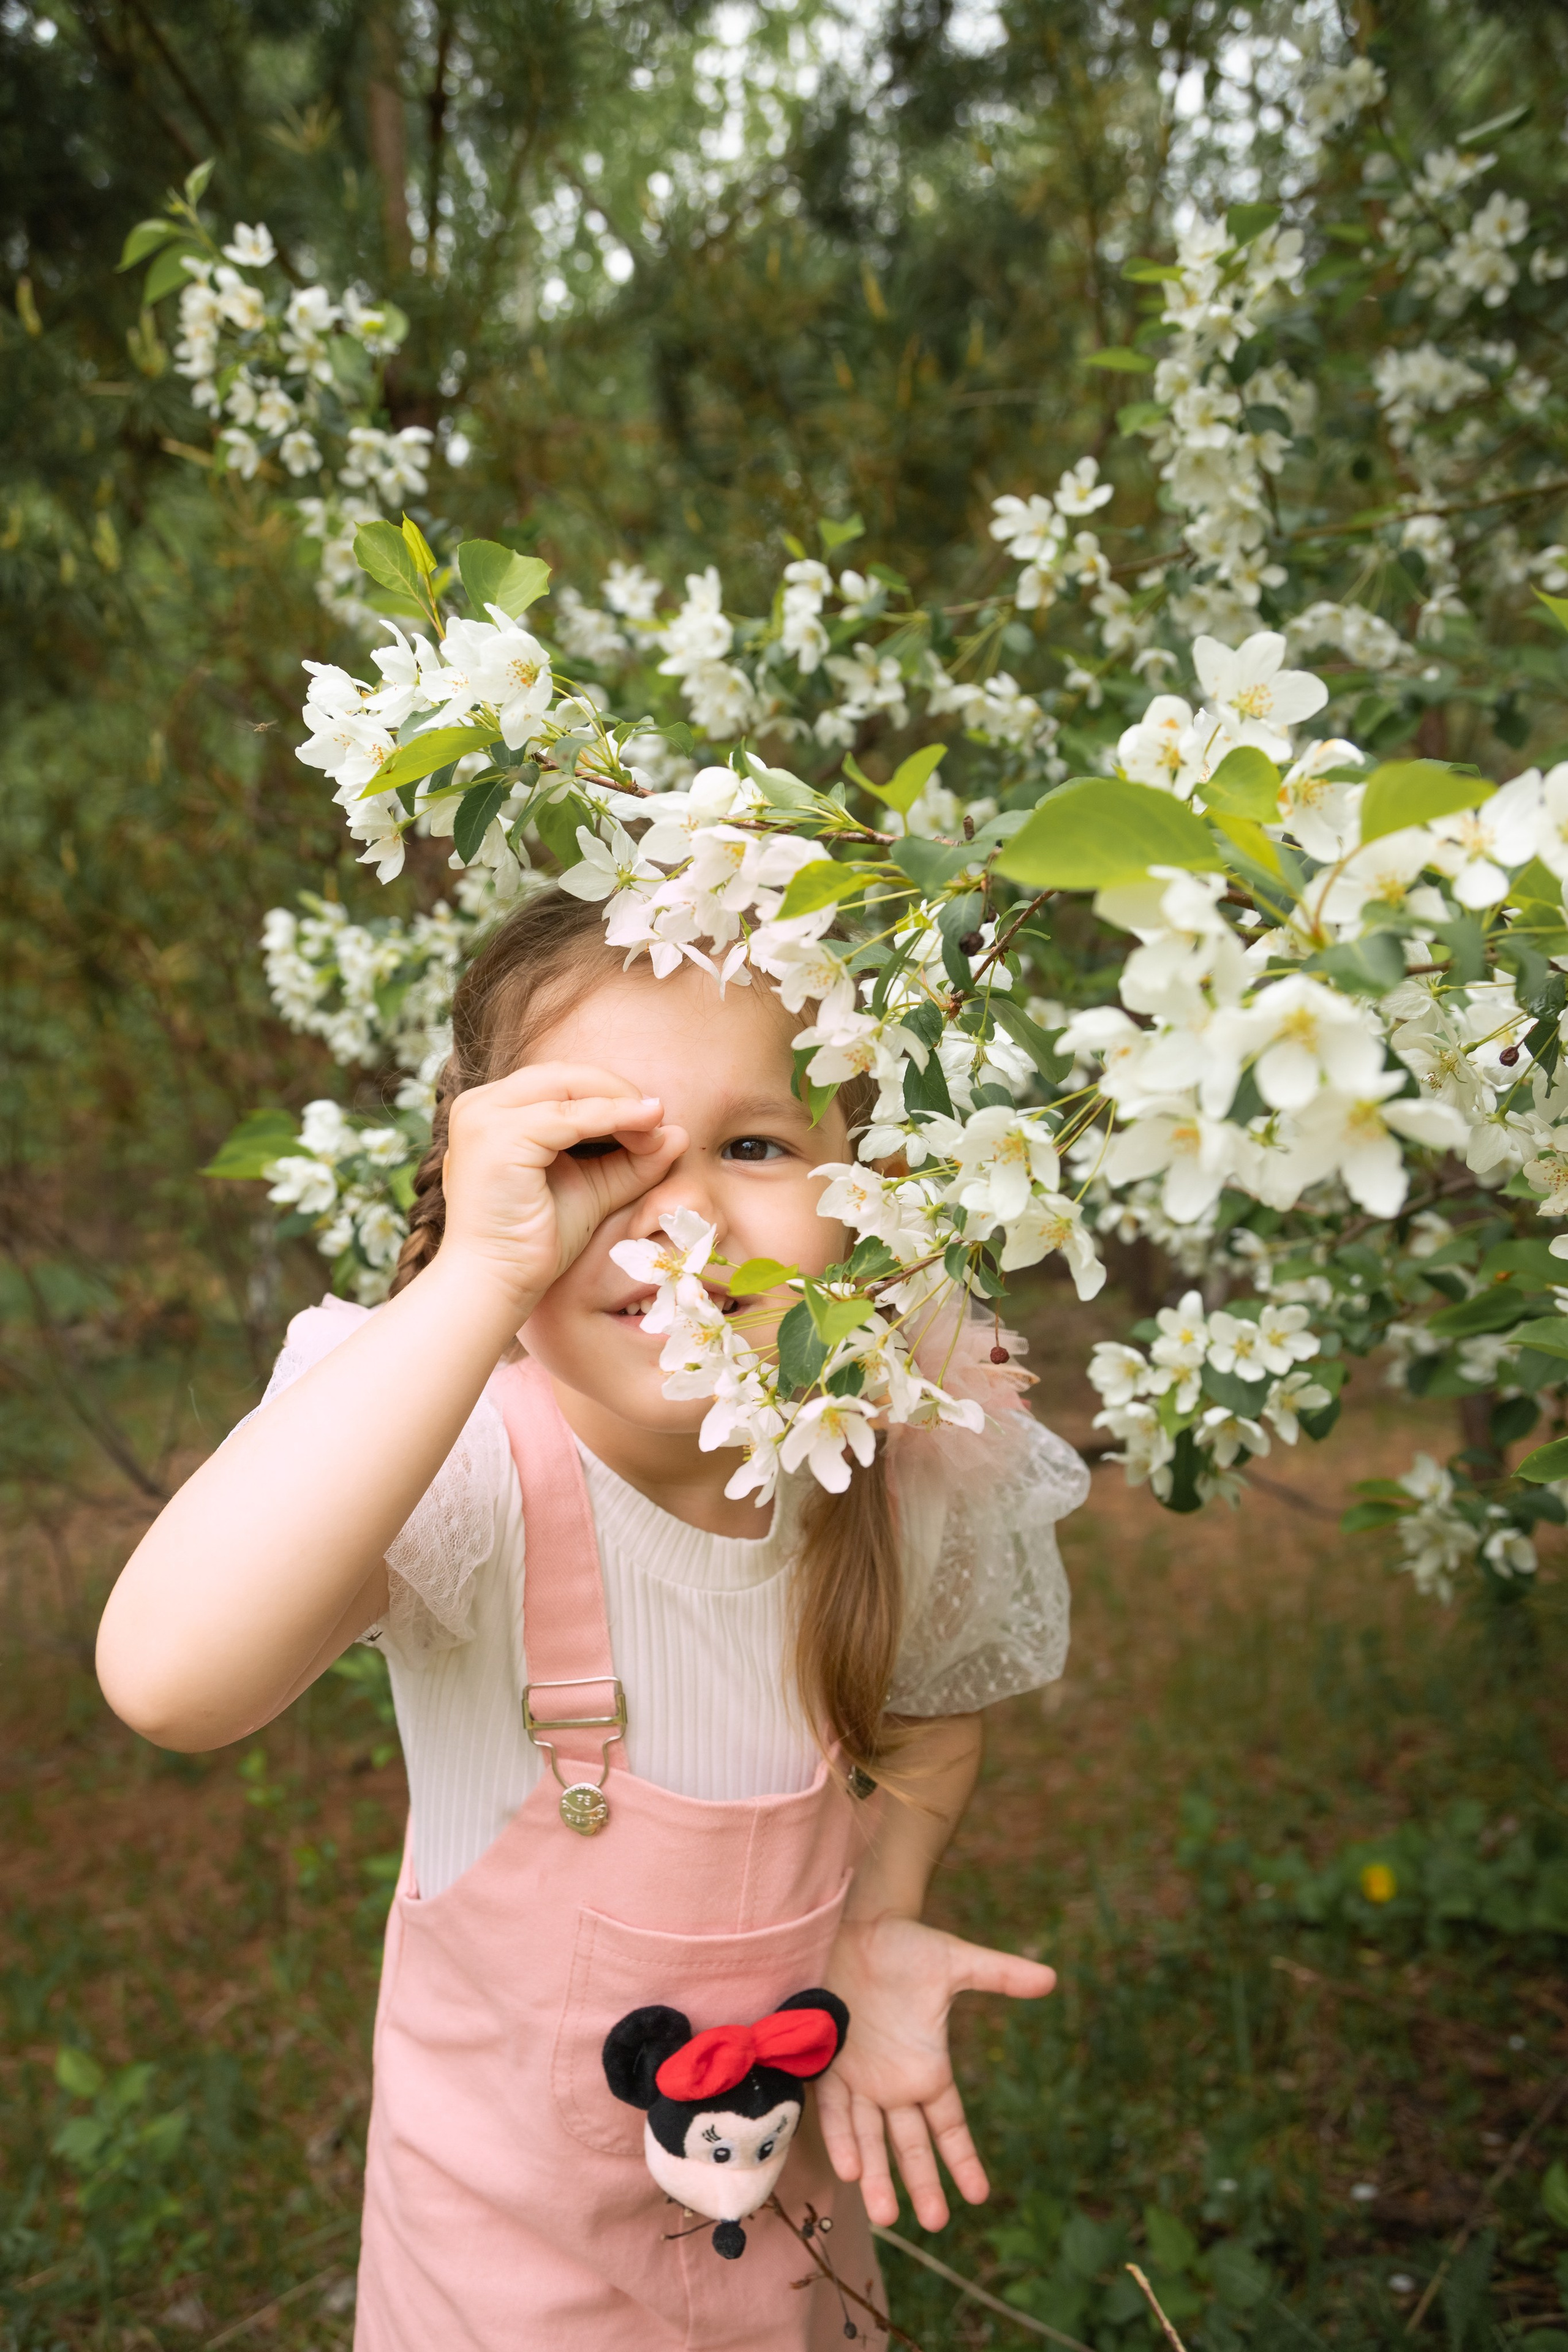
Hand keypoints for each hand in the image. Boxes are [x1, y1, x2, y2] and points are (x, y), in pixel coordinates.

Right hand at [440, 1061, 686, 1311]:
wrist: (495, 1284)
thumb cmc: (533, 1241)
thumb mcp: (591, 1188)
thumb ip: (628, 1161)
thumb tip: (677, 1133)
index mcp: (491, 1110)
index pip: (560, 1083)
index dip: (610, 1094)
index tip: (653, 1119)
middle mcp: (479, 1104)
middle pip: (564, 1075)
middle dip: (617, 1091)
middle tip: (659, 1117)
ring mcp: (483, 1117)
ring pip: (568, 1088)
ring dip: (620, 1102)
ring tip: (656, 1124)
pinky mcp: (498, 1136)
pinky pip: (569, 1117)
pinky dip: (613, 1118)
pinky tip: (645, 1131)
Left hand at [817, 1914, 1054, 2230]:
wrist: (855, 1926)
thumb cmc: (907, 1946)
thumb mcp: (956, 1962)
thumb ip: (999, 1974)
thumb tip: (1050, 1977)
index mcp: (928, 2069)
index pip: (949, 2126)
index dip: (963, 2159)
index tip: (981, 2195)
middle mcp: (894, 2084)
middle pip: (910, 2144)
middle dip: (922, 2182)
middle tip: (935, 2222)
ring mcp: (860, 2078)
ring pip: (870, 2138)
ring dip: (877, 2175)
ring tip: (886, 2215)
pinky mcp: (828, 2063)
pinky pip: (834, 2109)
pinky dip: (842, 2137)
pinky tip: (848, 2168)